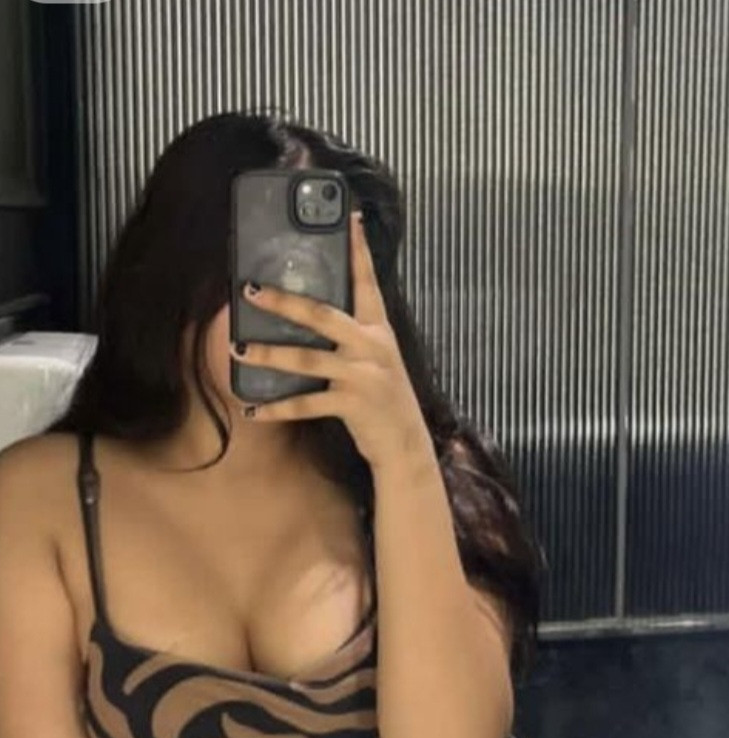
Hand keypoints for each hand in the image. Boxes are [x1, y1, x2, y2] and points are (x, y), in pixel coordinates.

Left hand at [233, 212, 433, 472]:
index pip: (367, 281)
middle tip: (250, 289)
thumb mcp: (376, 359)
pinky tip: (253, 410)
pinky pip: (307, 404)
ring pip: (307, 358)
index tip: (347, 215)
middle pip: (322, 315)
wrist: (405, 445)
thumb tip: (309, 314)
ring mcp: (363, 375)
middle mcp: (372, 346)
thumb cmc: (384, 398)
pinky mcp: (353, 404)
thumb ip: (353, 336)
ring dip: (268, 355)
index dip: (358, 249)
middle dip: (284, 301)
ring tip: (238, 350)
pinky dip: (277, 409)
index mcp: (379, 329)